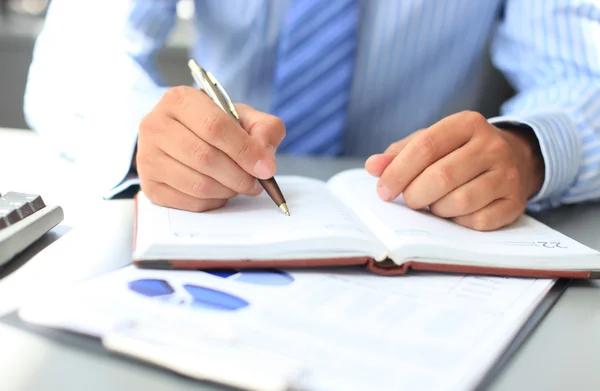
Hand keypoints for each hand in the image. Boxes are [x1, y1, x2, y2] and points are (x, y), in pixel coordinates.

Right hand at [136, 86, 284, 211]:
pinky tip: (220, 191)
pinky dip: (213, 201)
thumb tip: (265, 162)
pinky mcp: (149, 185)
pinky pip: (190, 202)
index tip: (265, 167)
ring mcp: (147, 156)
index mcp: (179, 100)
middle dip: (239, 176)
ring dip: (228, 190)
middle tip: (256, 182)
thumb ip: (264, 130)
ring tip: (240, 185)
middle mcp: (156, 125)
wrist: (182, 136)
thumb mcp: (243, 117)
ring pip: (198, 184)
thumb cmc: (215, 125)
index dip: (244, 150)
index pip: (214, 126)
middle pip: (205, 158)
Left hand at [365, 111, 544, 230]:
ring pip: (460, 201)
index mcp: (467, 124)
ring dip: (437, 209)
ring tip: (435, 203)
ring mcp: (508, 175)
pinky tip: (456, 213)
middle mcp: (492, 146)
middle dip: (415, 194)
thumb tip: (373, 167)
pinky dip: (459, 222)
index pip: (425, 147)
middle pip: (441, 176)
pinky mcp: (515, 203)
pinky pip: (478, 221)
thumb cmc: (459, 152)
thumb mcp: (430, 143)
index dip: (398, 172)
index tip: (383, 190)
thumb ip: (399, 154)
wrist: (514, 159)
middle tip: (410, 199)